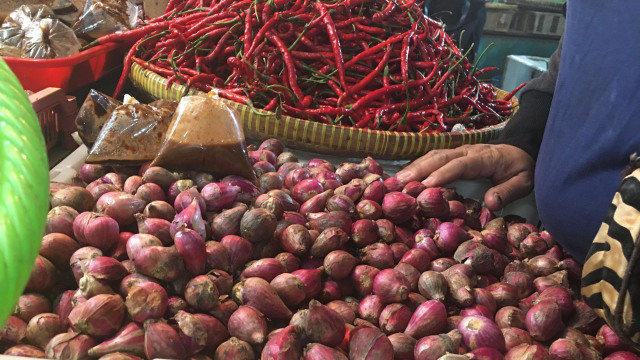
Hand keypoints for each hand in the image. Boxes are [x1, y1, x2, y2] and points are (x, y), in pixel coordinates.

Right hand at [396, 144, 534, 210]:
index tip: (425, 186)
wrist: (521, 150)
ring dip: (412, 168)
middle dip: (418, 170)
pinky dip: (415, 166)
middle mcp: (466, 151)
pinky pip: (431, 158)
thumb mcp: (524, 181)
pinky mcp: (452, 155)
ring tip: (393, 182)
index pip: (459, 164)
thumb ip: (508, 192)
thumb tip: (490, 203)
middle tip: (399, 184)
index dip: (442, 174)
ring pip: (431, 156)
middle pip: (438, 157)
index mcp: (484, 158)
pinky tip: (402, 177)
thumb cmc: (521, 168)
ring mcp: (457, 151)